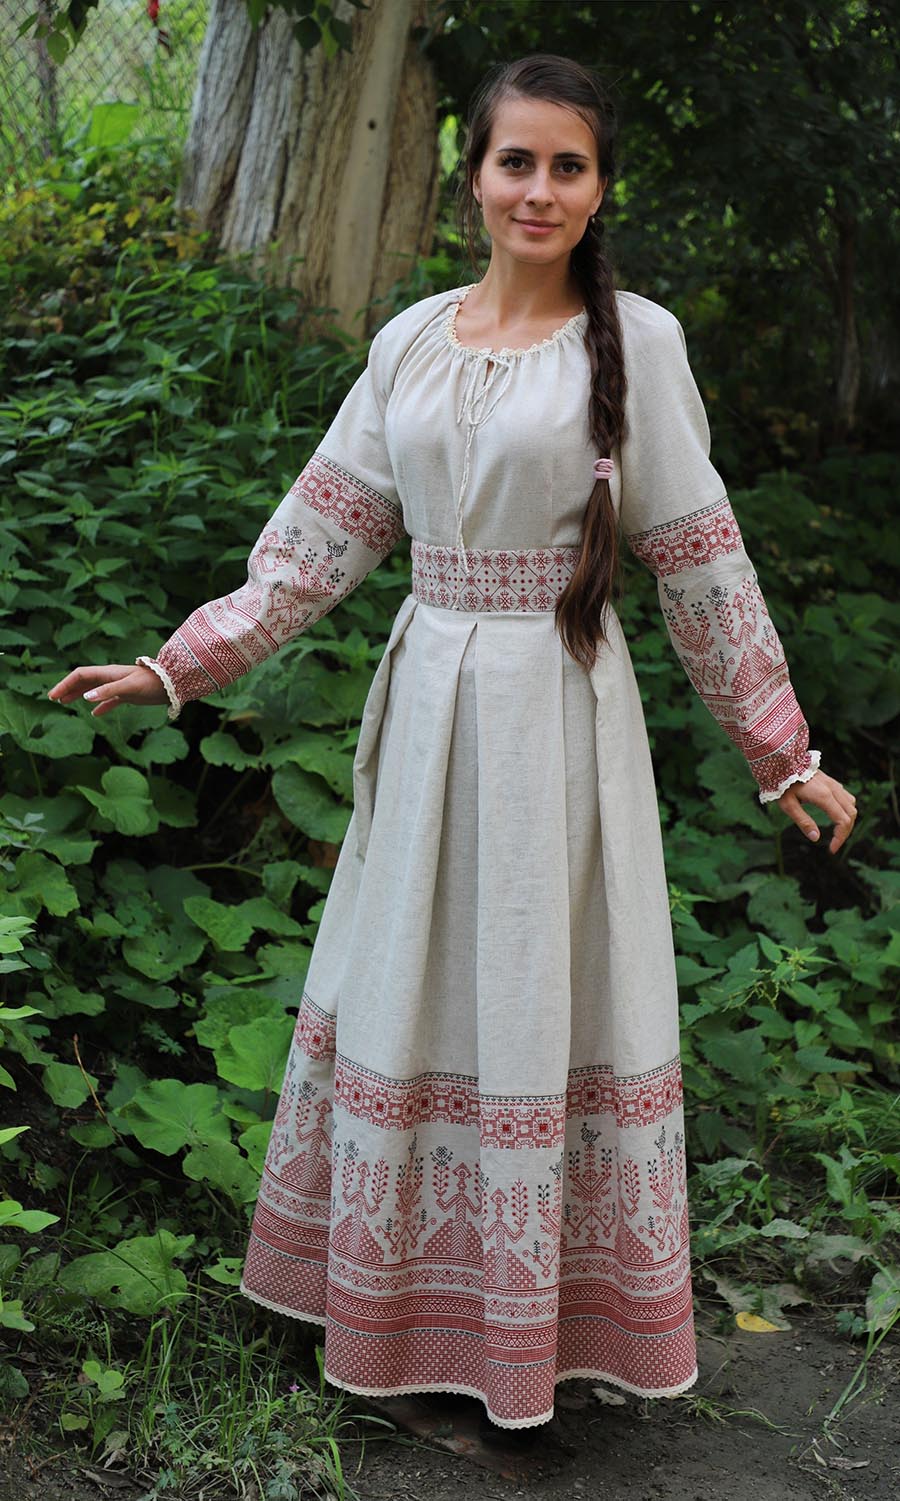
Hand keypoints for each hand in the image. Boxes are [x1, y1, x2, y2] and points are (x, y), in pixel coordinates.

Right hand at [48, 664, 167, 717]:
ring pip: (94, 690)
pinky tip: (96, 714)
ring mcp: (119, 686)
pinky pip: (110, 699)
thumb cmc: (152, 682)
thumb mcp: (129, 687)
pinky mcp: (128, 694)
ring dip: (79, 695)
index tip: (54, 696)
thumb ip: (108, 691)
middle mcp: (111, 678)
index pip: (80, 675)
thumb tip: (86, 697)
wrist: (173, 683)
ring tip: (66, 703)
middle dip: (68, 688)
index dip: (65, 684)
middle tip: (53, 699)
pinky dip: (101, 706)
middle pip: (84, 682)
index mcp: (108, 673)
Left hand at [778, 770, 856, 853]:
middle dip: (845, 832)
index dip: (840, 838)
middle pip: (851, 814)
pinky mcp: (831, 781)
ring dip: (847, 820)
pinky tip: (835, 816)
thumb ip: (803, 822)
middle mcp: (833, 789)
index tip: (831, 849)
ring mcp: (833, 784)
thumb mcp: (788, 806)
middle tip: (834, 844)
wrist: (781, 763)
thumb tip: (816, 838)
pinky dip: (846, 810)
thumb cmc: (782, 784)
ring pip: (851, 805)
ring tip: (836, 832)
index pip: (843, 821)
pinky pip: (846, 797)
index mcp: (823, 796)